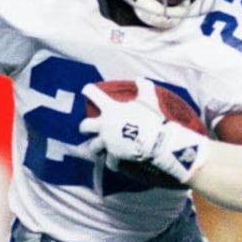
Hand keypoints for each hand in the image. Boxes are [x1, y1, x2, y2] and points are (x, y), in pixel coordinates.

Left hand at [79, 82, 206, 183]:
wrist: (156, 142)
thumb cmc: (151, 119)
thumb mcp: (149, 99)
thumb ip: (144, 87)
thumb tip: (140, 79)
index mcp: (110, 109)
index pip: (93, 94)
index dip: (89, 90)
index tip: (87, 90)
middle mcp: (104, 125)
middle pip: (84, 126)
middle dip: (85, 127)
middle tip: (88, 128)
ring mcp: (107, 142)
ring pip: (93, 146)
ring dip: (96, 147)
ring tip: (100, 148)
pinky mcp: (114, 156)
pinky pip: (109, 162)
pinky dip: (112, 163)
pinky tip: (115, 163)